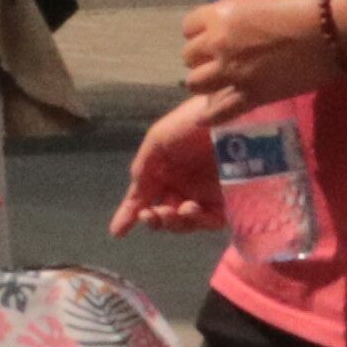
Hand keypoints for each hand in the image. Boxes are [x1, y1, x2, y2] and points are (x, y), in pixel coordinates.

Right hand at [114, 96, 222, 234]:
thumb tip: (136, 195)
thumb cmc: (189, 123)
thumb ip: (142, 167)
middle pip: (163, 214)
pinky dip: (199, 222)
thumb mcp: (157, 140)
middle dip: (155, 219)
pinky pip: (211, 220)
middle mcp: (183, 185)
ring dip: (175, 222)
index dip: (129, 215)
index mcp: (163, 171)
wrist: (228, 115)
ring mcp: (206, 193)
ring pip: (185, 222)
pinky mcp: (230, 199)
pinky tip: (190, 210)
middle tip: (151, 215)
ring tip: (176, 210)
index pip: (143, 198)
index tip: (117, 232)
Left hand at [180, 0, 338, 113]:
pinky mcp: (252, 95)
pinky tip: (203, 119)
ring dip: (205, 82)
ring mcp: (233, 72)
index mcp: (220, 16)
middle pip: (189, 56)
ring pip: (196, 84)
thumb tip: (231, 26)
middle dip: (201, 58)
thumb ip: (237, 16)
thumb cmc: (302, 5)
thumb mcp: (258, 1)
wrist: (331, 28)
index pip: (189, 27)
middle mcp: (218, 44)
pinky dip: (211, 116)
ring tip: (218, 82)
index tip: (210, 37)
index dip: (199, 33)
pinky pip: (221, 110)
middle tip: (218, 60)